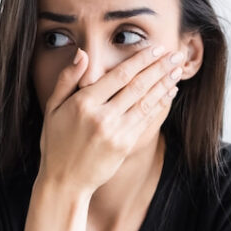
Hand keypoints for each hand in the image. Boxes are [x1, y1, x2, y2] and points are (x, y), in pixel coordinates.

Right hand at [37, 45, 181, 194]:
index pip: (119, 75)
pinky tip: (169, 93)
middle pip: (138, 86)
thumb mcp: (52, 108)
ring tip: (178, 69)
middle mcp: (102, 116)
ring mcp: (115, 132)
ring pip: (146, 102)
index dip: (141, 60)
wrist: (64, 181)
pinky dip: (160, 104)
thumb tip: (83, 54)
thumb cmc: (55, 142)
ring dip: (165, 84)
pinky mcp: (125, 145)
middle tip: (176, 54)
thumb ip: (67, 79)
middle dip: (160, 68)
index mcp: (83, 103)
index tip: (155, 49)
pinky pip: (147, 120)